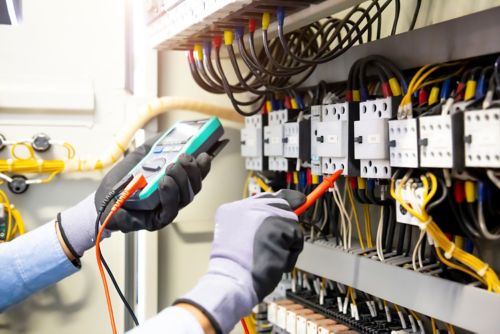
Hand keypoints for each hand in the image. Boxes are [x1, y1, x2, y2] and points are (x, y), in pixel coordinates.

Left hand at [58, 135, 210, 257]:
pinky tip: (164, 183)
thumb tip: (174, 133)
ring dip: (181, 181)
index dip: (203, 166)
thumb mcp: (142, 155)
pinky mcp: (156, 221)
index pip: (196, 175)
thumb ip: (158, 144)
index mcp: (175, 182)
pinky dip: (169, 196)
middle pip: (194, 187)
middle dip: (192, 171)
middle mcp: (174, 197)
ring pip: (185, 198)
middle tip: (183, 158)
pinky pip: (169, 212)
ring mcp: (166, 209)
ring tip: (170, 168)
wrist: (101, 198)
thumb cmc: (123, 180)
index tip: (204, 153)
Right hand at [175, 190, 305, 333]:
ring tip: (269, 256)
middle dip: (285, 225)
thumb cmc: (238, 267)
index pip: (265, 197)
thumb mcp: (240, 238)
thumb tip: (290, 207)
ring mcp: (262, 215)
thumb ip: (258, 222)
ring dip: (286, 242)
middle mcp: (246, 206)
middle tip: (279, 243)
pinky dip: (291, 252)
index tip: (299, 200)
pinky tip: (276, 260)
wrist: (234, 281)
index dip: (284, 199)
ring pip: (290, 222)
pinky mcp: (276, 226)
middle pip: (281, 205)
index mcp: (232, 209)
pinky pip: (296, 237)